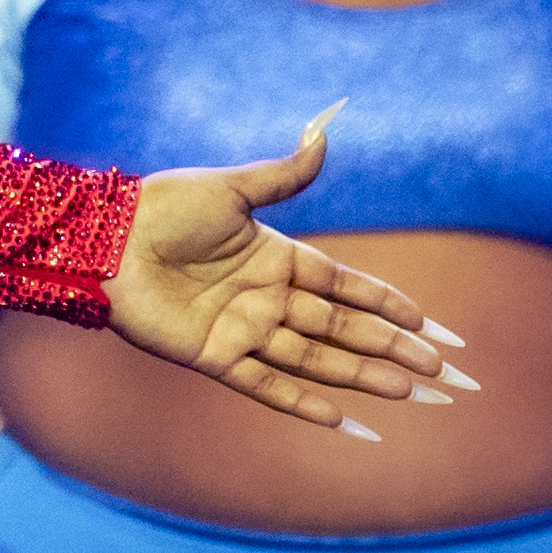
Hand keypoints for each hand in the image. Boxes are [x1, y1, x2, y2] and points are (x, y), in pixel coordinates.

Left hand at [106, 114, 467, 431]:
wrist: (102, 237)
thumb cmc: (160, 206)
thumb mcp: (230, 188)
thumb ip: (283, 174)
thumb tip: (326, 130)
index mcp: (276, 257)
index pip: (348, 287)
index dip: (392, 307)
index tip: (437, 328)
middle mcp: (266, 297)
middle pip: (345, 329)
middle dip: (396, 349)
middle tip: (449, 374)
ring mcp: (241, 329)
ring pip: (318, 359)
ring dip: (365, 375)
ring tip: (415, 391)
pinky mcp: (211, 356)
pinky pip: (266, 386)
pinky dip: (304, 403)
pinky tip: (346, 421)